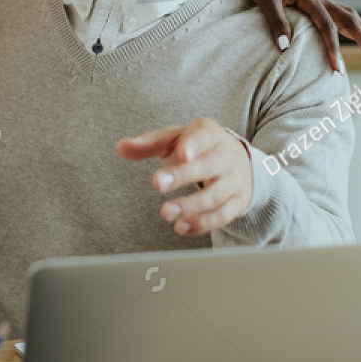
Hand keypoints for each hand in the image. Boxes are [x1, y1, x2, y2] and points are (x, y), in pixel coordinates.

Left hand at [117, 119, 253, 236]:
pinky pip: (222, 215)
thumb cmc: (198, 147)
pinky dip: (202, 223)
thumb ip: (149, 143)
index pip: (203, 136)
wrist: (238, 159)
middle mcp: (226, 155)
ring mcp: (234, 180)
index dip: (194, 144)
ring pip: (215, 195)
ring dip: (190, 206)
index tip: (181, 154)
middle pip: (207, 166)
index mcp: (209, 134)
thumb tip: (121, 147)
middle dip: (183, 176)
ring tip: (166, 213)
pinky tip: (181, 227)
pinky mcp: (238, 201)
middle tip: (157, 183)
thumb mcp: (175, 139)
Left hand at [235, 0, 360, 72]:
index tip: (337, 69)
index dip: (333, 48)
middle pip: (351, 20)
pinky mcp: (312, 2)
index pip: (328, 27)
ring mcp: (318, 0)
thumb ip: (275, 21)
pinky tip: (355, 35)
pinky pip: (338, 16)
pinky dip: (351, 27)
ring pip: (349, 17)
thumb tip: (285, 47)